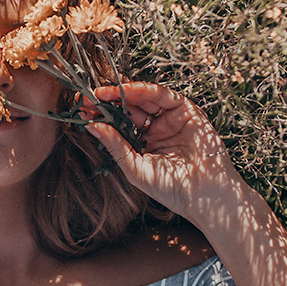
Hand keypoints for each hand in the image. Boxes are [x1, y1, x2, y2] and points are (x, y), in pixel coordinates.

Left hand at [82, 82, 237, 216]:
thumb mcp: (135, 167)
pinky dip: (145, 90)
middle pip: (129, 108)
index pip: (119, 123)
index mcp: (144, 143)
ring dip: (122, 92)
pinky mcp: (187, 111)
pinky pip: (163, 95)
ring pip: (144, 98)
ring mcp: (171, 119)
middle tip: (86, 97)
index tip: (81, 110)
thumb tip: (91, 126)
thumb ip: (115, 145)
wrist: (205, 196)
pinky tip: (126, 90)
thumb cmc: (172, 189)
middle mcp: (156, 128)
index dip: (101, 115)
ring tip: (101, 93)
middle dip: (107, 101)